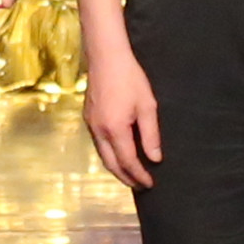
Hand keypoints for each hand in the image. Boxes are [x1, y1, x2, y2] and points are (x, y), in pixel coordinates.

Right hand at [81, 44, 162, 189]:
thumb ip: (150, 134)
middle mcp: (99, 131)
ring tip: (130, 175)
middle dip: (126, 178)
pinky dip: (109, 155)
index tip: (150, 184)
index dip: (139, 175)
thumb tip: (155, 158)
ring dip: (116, 168)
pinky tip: (118, 154)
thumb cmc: (130, 78)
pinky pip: (98, 144)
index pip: (128, 161)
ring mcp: (91, 124)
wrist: (106, 56)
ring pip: (102, 155)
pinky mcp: (88, 117)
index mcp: (115, 130)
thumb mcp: (147, 106)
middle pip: (111, 164)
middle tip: (140, 186)